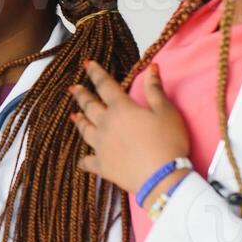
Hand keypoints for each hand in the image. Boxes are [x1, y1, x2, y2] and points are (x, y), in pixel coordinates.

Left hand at [67, 60, 190, 195]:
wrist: (162, 176)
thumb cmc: (167, 141)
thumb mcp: (166, 111)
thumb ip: (155, 89)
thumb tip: (151, 67)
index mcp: (121, 108)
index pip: (105, 85)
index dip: (95, 73)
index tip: (86, 64)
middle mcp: (105, 124)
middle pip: (89, 106)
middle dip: (81, 95)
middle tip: (73, 88)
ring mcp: (100, 146)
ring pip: (85, 130)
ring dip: (79, 121)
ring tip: (74, 116)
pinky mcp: (101, 166)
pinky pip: (87, 161)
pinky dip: (83, 160)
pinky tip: (80, 160)